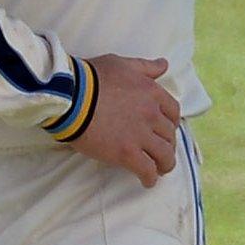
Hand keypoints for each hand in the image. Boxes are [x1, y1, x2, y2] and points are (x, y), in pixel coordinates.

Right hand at [65, 54, 180, 186]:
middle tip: (159, 151)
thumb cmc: (91, 77)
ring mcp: (141, 135)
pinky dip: (150, 179)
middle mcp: (152, 114)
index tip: (164, 129)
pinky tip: (146, 181)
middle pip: (170, 135)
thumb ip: (145, 67)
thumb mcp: (122, 64)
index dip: (171, 123)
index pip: (173, 112)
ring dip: (164, 164)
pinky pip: (147, 171)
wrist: (70, 96)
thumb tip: (164, 64)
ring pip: (164, 156)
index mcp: (152, 92)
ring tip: (157, 169)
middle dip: (166, 144)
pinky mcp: (127, 154)